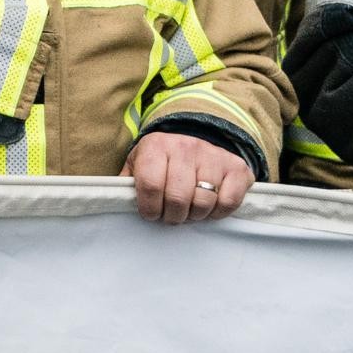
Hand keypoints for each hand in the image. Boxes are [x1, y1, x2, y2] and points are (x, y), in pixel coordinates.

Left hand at [123, 132, 253, 223]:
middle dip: (172, 216)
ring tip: (188, 211)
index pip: (150, 184)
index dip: (149, 207)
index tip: (150, 214)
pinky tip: (208, 208)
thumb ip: (127, 182)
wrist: (198, 137)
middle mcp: (185, 147)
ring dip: (194, 215)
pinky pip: (228, 202)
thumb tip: (115, 202)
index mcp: (156, 146)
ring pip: (203, 202)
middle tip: (170, 216)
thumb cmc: (162, 159)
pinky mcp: (236, 168)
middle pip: (177, 197)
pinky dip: (217, 213)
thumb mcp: (138, 163)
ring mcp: (213, 156)